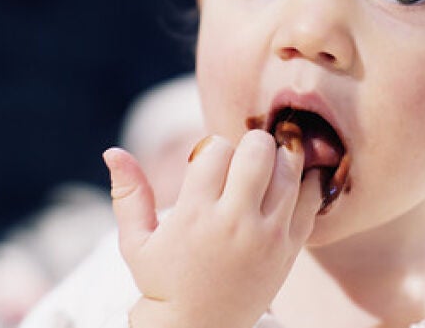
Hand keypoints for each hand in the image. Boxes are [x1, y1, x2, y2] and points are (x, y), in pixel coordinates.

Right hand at [103, 130, 322, 327]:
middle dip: (250, 143)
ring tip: (268, 165)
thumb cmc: (164, 282)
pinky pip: (312, 200)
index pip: (216, 149)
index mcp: (195, 214)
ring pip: (289, 169)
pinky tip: (293, 182)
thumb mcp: (136, 242)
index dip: (212, 148)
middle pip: (257, 151)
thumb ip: (128, 194)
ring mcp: (267, 235)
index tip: (208, 164)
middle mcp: (234, 221)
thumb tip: (112, 151)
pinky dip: (307, 182)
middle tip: (244, 157)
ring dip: (280, 157)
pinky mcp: (290, 248)